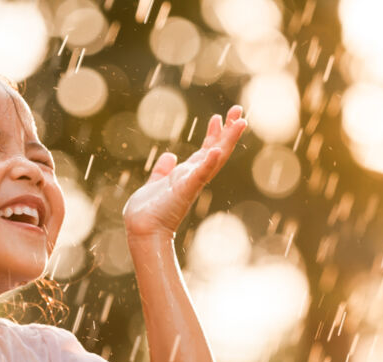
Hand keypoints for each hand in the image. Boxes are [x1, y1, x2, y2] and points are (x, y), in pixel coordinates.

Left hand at [122, 105, 247, 238]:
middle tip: (239, 110)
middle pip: (216, 150)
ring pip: (215, 158)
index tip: (218, 117)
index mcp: (186, 175)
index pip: (205, 150)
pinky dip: (208, 163)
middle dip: (228, 131)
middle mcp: (193, 177)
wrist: (142, 230)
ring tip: (240, 122)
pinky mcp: (185, 190)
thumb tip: (169, 156)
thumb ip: (162, 170)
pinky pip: (199, 175)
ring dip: (228, 140)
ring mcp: (192, 183)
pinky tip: (215, 150)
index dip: (213, 134)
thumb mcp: (156, 183)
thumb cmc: (148, 211)